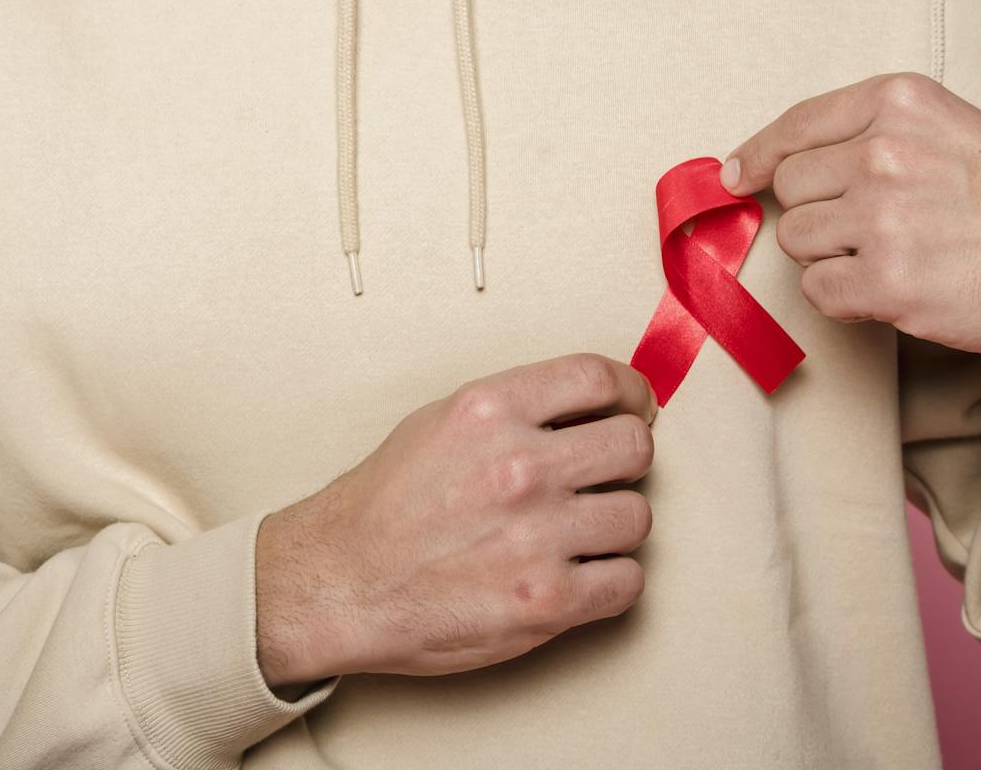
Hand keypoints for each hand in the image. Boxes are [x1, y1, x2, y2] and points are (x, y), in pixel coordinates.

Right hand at [254, 352, 657, 688]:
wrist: (343, 582)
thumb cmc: (388, 503)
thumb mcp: (444, 419)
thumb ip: (519, 407)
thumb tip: (592, 403)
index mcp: (492, 410)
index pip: (599, 378)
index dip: (630, 392)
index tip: (635, 406)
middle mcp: (520, 467)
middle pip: (633, 446)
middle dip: (627, 457)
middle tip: (608, 471)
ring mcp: (537, 538)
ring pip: (637, 516)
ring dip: (616, 523)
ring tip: (583, 528)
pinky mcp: (546, 604)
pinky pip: (627, 583)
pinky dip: (611, 579)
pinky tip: (580, 571)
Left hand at [720, 73, 980, 360]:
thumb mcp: (954, 127)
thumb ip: (876, 132)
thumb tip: (782, 161)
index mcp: (900, 101)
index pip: (796, 124)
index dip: (757, 154)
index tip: (734, 173)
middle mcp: (884, 150)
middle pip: (791, 187)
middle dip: (814, 212)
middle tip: (863, 229)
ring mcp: (883, 216)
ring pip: (798, 240)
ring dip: (830, 257)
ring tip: (889, 258)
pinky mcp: (888, 282)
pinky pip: (818, 290)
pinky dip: (842, 298)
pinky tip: (887, 291)